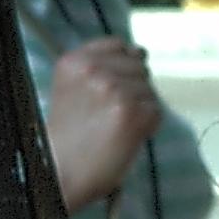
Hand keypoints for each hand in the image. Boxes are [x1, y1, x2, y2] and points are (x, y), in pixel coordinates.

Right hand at [45, 38, 163, 210]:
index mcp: (74, 60)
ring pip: (149, 90)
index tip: (114, 88)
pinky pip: (156, 111)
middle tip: (111, 117)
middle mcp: (93, 68)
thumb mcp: (73, 90)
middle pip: (139, 66)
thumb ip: (102, 68)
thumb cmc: (69, 138)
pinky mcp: (131, 111)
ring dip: (141, 110)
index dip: (124, 66)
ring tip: (115, 129)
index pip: (118, 44)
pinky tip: (126, 139)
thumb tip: (142, 52)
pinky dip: (148, 128)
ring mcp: (113, 88)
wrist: (61, 174)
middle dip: (134, 89)